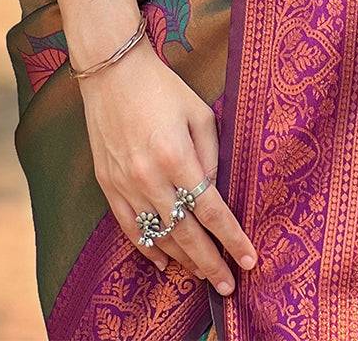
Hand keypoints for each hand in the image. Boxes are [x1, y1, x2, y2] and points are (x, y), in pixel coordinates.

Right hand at [78, 36, 257, 289]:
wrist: (112, 72)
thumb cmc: (162, 88)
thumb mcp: (199, 114)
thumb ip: (211, 155)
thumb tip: (217, 193)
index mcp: (177, 156)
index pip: (211, 210)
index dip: (232, 238)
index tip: (250, 259)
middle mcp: (149, 177)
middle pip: (186, 233)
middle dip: (211, 263)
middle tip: (229, 284)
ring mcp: (125, 185)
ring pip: (159, 236)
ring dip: (184, 261)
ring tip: (205, 275)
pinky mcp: (107, 185)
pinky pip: (130, 229)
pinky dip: (148, 250)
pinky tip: (165, 264)